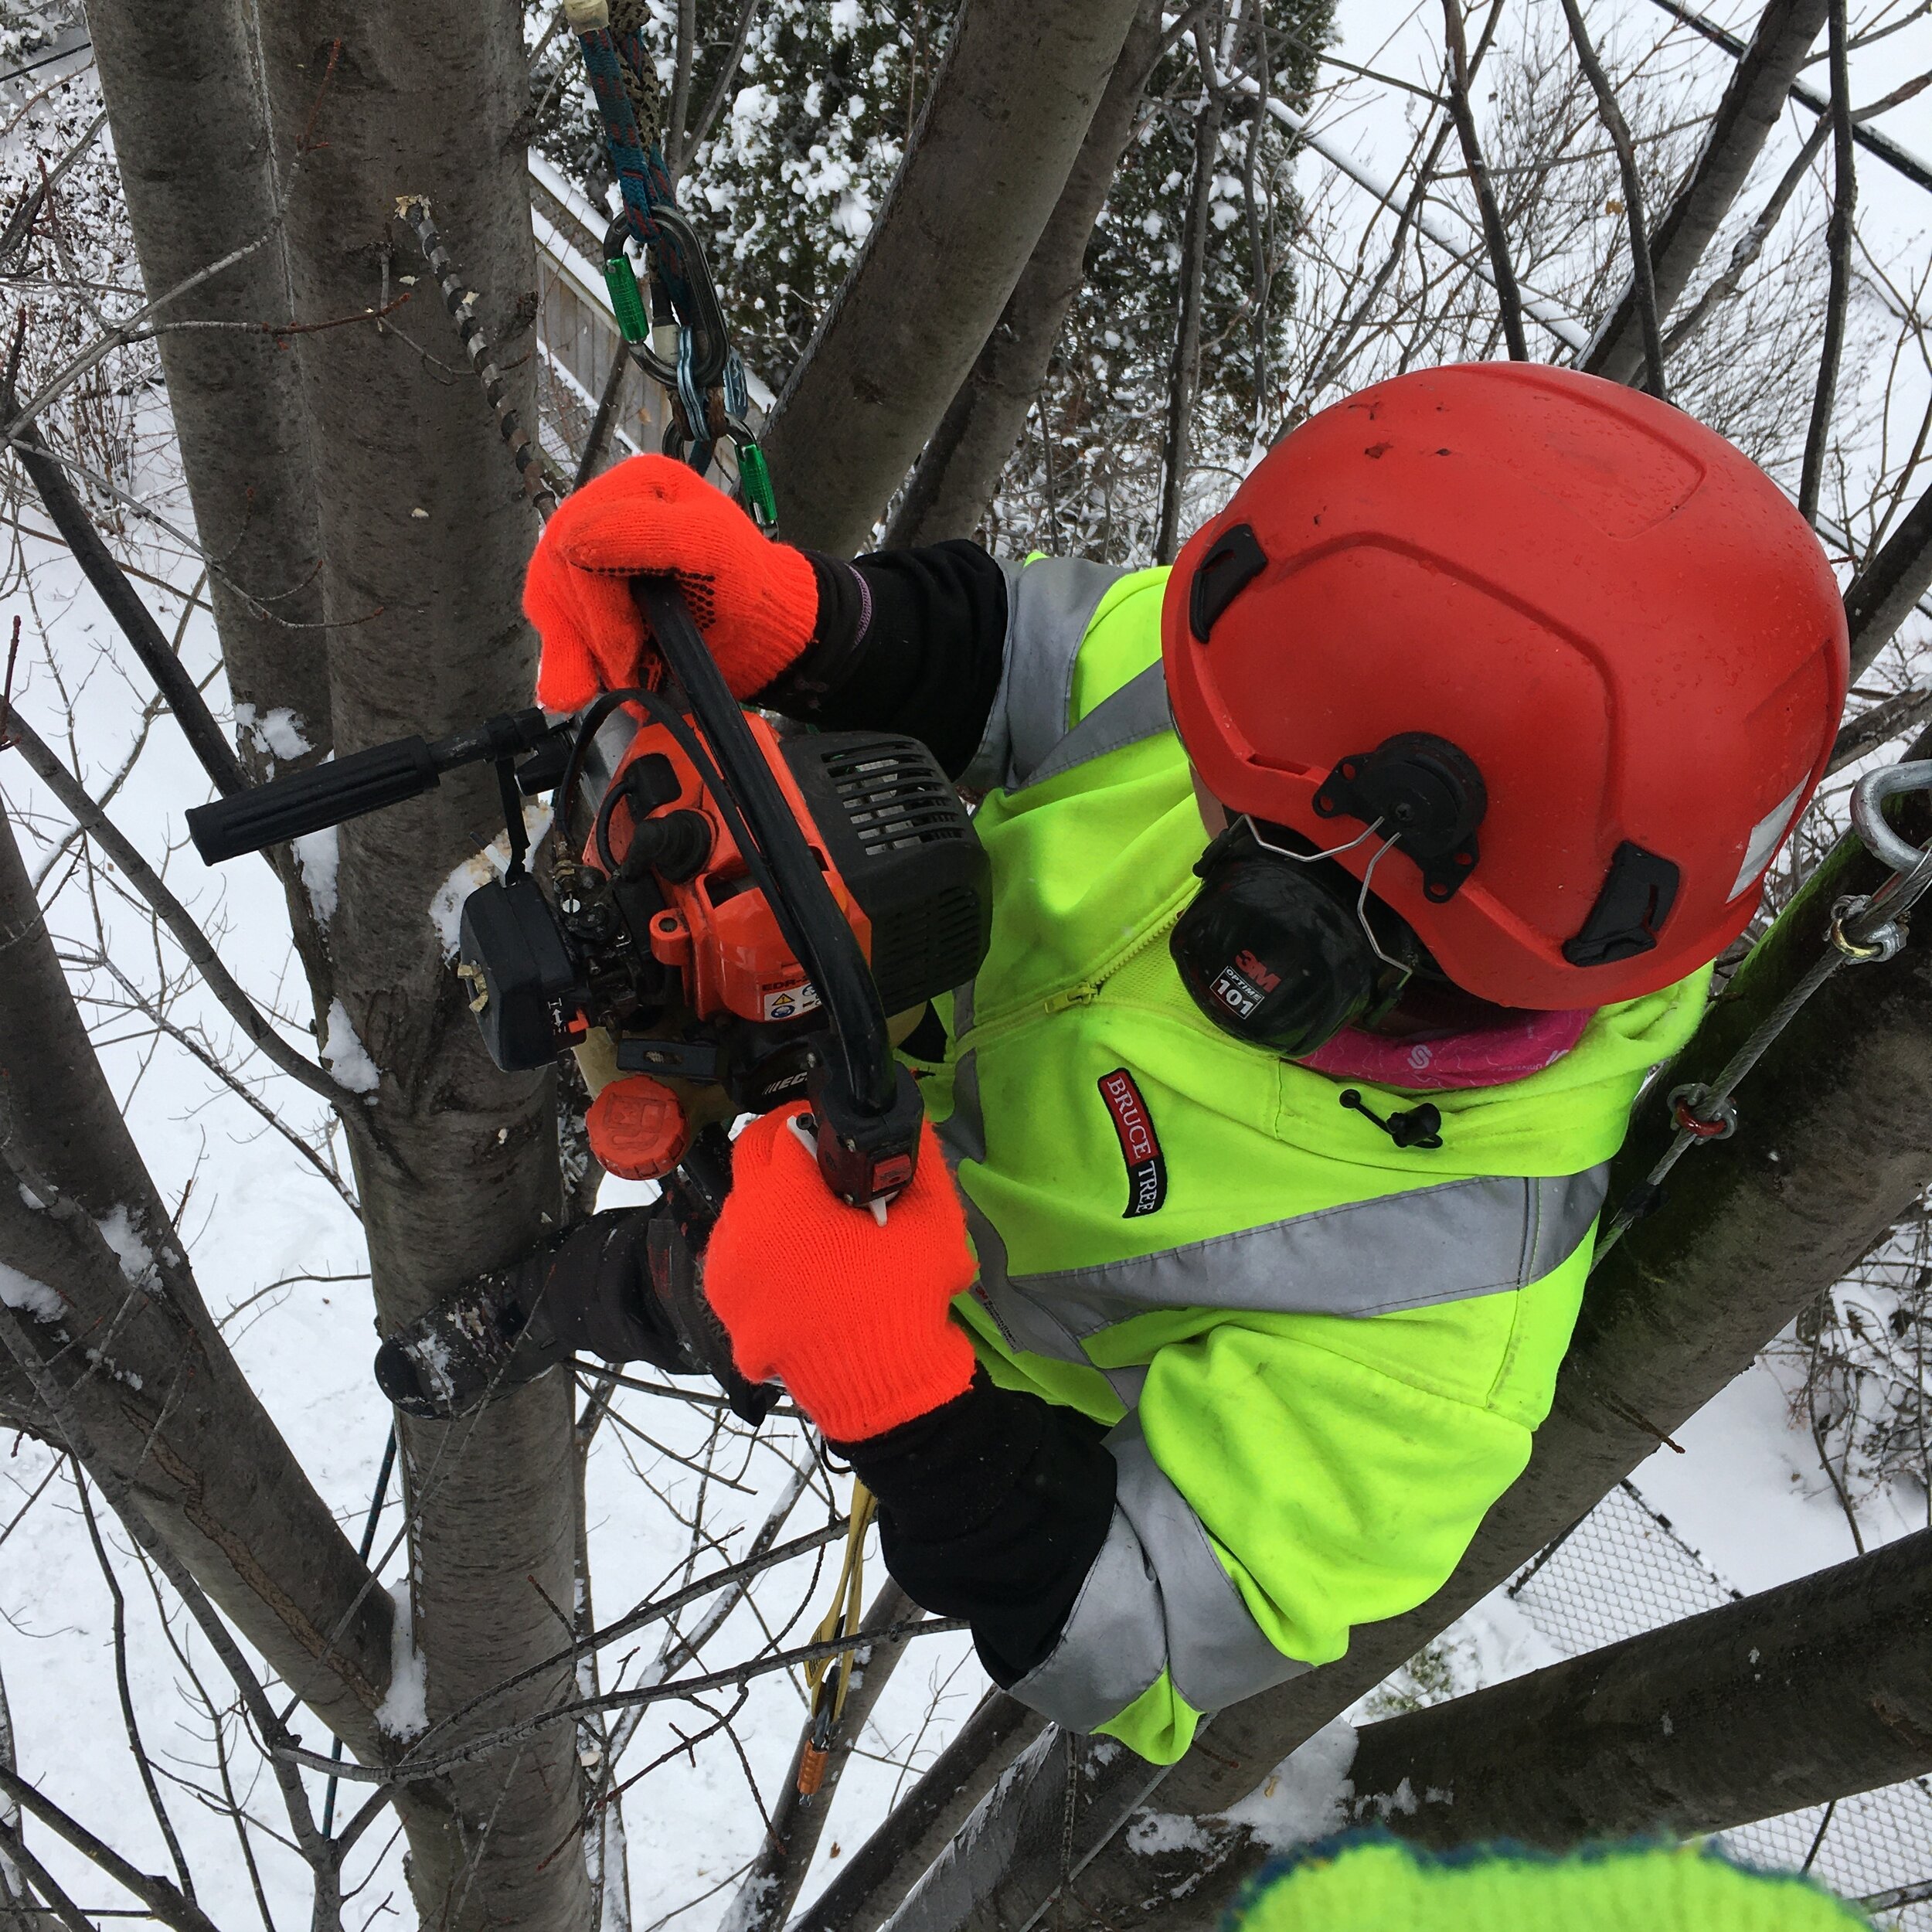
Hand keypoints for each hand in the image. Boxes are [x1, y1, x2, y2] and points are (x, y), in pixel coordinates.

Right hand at [524, 454, 818, 710]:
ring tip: (623, 683)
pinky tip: (577, 690)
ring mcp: (592, 558)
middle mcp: (604, 514)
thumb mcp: (710, 544)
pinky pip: (556, 627)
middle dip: (596, 632)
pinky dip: (568, 663)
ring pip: (551, 604)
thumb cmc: (748, 584)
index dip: (597, 600)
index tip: (629, 645)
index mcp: (634, 486)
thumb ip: (644, 532)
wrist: (761, 634)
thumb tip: (569, 541)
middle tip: (633, 669)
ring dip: (581, 652)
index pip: (578, 535)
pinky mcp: (589, 600)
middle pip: (559, 572)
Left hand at [702, 1106, 977, 1441]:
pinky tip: (796, 1264)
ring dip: (771, 1199)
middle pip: (753, 1158)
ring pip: (741, 1207)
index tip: (834, 1128)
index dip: (813, 1119)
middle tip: (822, 1161)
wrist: (880, 1386)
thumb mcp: (931, 1219)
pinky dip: (760, 1248)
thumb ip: (919, 1159)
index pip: (785, 1126)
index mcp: (782, 1195)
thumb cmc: (904, 1295)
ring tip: (814, 1221)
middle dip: (784, 1147)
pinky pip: (737, 1255)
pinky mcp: (725, 1305)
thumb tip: (905, 1122)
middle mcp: (740, 1224)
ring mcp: (726, 1268)